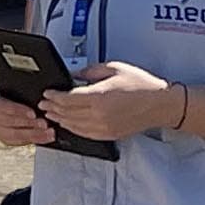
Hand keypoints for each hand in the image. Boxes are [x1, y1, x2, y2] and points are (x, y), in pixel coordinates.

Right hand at [0, 90, 52, 148]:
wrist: (14, 102)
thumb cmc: (18, 92)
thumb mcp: (19, 90)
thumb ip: (25, 93)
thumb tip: (38, 96)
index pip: (1, 106)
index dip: (17, 110)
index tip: (33, 113)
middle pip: (8, 122)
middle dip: (28, 124)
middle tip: (44, 124)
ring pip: (14, 135)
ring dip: (33, 134)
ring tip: (48, 132)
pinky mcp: (5, 138)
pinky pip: (20, 141)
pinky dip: (35, 139)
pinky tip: (46, 137)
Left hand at [38, 62, 178, 142]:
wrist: (160, 104)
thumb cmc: (142, 86)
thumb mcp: (114, 68)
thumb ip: (90, 72)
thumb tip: (74, 76)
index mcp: (99, 97)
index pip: (67, 99)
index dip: (53, 97)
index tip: (47, 94)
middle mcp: (99, 115)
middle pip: (67, 113)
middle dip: (53, 108)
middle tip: (44, 104)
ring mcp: (104, 127)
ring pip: (73, 126)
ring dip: (60, 119)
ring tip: (52, 114)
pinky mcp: (109, 135)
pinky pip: (84, 134)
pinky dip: (73, 128)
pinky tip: (68, 124)